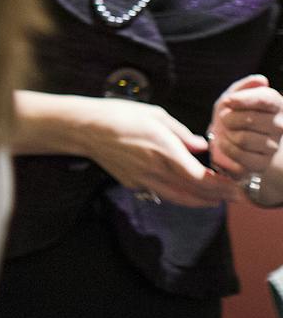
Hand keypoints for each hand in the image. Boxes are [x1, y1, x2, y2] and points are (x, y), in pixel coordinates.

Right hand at [82, 98, 239, 207]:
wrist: (85, 128)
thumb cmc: (119, 115)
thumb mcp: (155, 115)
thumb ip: (181, 133)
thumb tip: (200, 147)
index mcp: (163, 149)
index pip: (199, 177)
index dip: (220, 185)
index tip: (233, 185)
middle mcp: (154, 169)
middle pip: (193, 192)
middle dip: (216, 196)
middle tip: (232, 196)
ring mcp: (142, 179)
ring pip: (178, 198)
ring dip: (199, 202)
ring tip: (214, 200)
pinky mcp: (132, 183)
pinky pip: (160, 193)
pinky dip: (178, 195)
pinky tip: (184, 190)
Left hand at [209, 75, 282, 182]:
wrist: (225, 139)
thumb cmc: (231, 114)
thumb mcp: (233, 96)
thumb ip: (245, 86)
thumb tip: (261, 80)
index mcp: (276, 105)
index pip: (265, 99)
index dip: (243, 99)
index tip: (228, 101)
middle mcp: (280, 126)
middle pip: (250, 119)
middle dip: (229, 118)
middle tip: (226, 119)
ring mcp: (273, 147)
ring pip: (243, 138)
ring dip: (227, 134)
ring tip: (228, 132)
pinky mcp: (262, 164)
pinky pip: (238, 154)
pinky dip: (225, 147)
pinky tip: (226, 143)